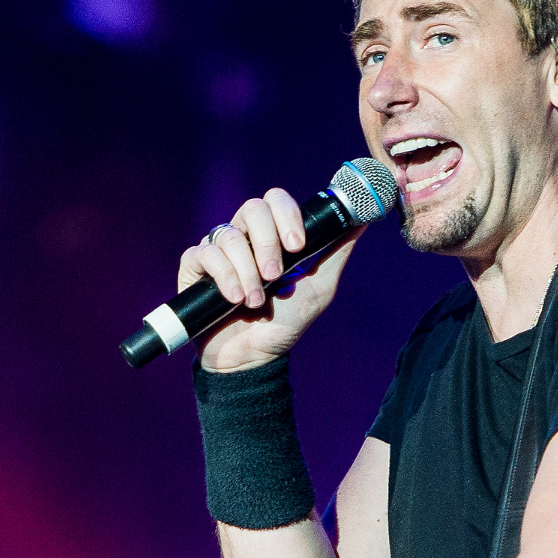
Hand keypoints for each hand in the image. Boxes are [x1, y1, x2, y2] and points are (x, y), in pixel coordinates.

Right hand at [181, 188, 367, 372]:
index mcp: (274, 235)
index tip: (298, 245)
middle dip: (267, 242)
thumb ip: (336, 252)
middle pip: (253, 208)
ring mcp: (218, 249)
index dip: (287, 215)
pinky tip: (235, 299)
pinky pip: (205, 254)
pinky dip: (225, 278)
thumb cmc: (286, 320)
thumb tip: (363, 220)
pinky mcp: (194, 266)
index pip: (276, 201)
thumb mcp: (320, 287)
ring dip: (248, 270)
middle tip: (276, 273)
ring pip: (229, 235)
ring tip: (257, 300)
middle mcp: (245, 236)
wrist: (253, 355)